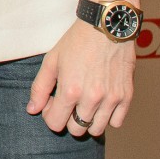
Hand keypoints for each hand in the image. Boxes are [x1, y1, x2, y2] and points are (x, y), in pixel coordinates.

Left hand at [26, 20, 136, 136]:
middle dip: (68, 120)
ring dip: (87, 120)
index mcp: (70, 90)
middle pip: (76, 130)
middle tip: (68, 102)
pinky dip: (108, 117)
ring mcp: (112, 99)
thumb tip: (32, 110)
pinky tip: (101, 103)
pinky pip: (117, 123)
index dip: (50, 115)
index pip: (55, 124)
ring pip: (97, 130)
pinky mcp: (127, 96)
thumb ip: (39, 88)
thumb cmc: (76, 42)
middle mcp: (92, 99)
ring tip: (84, 103)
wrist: (106, 27)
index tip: (52, 103)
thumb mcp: (51, 61)